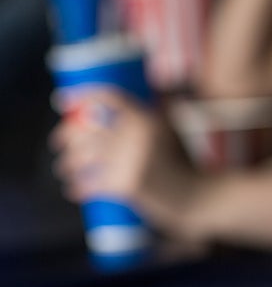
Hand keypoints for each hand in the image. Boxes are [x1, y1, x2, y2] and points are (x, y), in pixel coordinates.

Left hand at [49, 87, 195, 221]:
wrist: (196, 196)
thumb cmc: (183, 162)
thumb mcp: (172, 130)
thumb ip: (160, 107)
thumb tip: (141, 90)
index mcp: (147, 119)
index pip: (108, 97)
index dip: (82, 96)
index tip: (62, 101)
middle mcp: (137, 136)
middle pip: (86, 128)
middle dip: (65, 136)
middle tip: (59, 143)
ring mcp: (131, 161)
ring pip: (82, 158)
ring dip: (67, 164)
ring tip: (64, 169)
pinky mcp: (127, 185)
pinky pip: (90, 184)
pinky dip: (77, 188)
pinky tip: (73, 190)